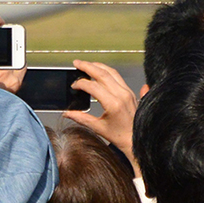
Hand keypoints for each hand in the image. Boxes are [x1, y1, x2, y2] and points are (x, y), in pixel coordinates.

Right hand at [63, 59, 140, 176]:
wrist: (136, 140)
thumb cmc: (120, 136)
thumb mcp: (98, 128)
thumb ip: (80, 118)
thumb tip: (67, 113)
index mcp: (113, 104)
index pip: (93, 86)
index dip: (80, 84)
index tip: (73, 86)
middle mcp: (122, 95)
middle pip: (102, 74)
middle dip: (87, 66)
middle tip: (76, 63)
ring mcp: (128, 92)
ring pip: (112, 72)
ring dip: (98, 66)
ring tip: (86, 64)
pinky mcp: (130, 92)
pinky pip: (118, 76)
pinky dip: (107, 71)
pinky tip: (101, 70)